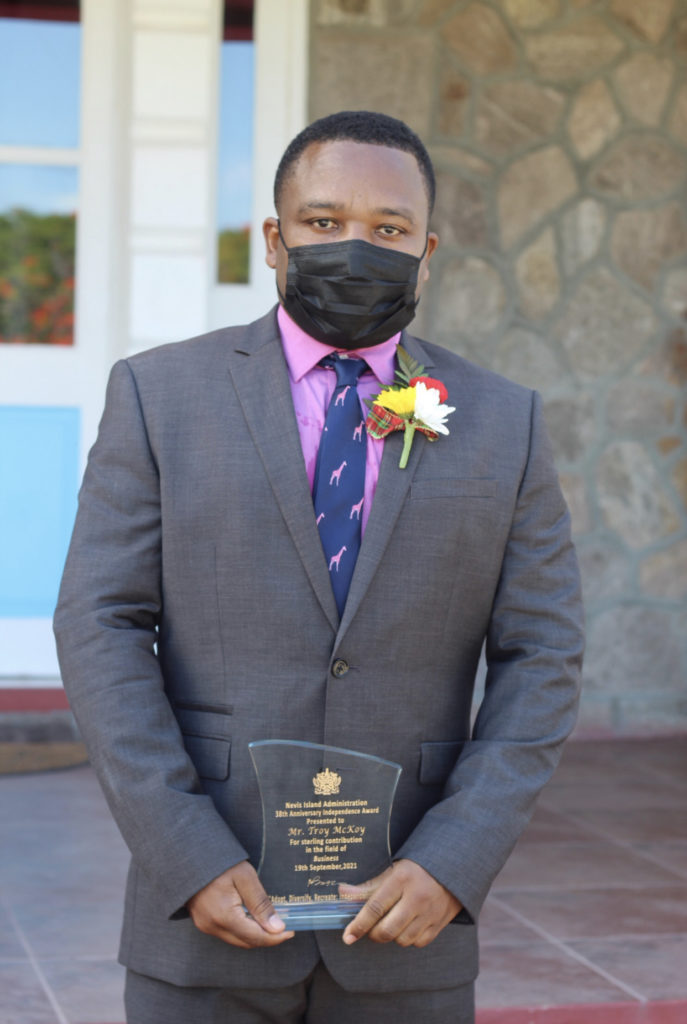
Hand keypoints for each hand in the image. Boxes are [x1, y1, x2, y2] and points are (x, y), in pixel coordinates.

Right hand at [187, 861, 294, 948]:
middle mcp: (212, 926)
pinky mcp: (202, 922)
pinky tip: (252, 918)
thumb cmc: (220, 863)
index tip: (290, 931)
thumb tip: (277, 927)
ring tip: (270, 921)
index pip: (255, 937)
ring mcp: (205, 926)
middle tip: (284, 926)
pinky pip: (227, 933)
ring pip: (236, 940)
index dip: (275, 937)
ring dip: (254, 935)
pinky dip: (242, 930)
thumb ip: (261, 904)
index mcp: (223, 916)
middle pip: (246, 942)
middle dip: (267, 938)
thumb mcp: (245, 878)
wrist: (191, 856)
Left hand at [340, 858, 461, 947]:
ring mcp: (430, 912)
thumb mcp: (392, 871)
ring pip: (402, 939)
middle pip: (387, 929)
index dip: (358, 924)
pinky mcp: (440, 923)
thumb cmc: (417, 869)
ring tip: (391, 923)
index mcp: (402, 879)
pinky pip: (419, 943)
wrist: (452, 868)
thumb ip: (368, 886)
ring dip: (392, 936)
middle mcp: (416, 897)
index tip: (348, 936)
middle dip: (373, 934)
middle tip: (370, 928)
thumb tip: (343, 892)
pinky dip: (409, 939)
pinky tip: (407, 927)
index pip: (375, 907)